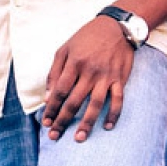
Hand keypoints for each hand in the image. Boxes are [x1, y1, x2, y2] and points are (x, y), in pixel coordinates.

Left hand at [43, 17, 136, 142]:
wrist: (117, 27)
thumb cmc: (87, 38)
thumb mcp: (64, 49)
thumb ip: (54, 72)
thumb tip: (48, 97)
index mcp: (73, 64)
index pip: (59, 91)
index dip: (51, 109)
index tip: (46, 122)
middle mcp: (90, 72)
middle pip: (74, 101)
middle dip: (63, 120)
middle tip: (55, 136)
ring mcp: (106, 76)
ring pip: (95, 104)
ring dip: (87, 122)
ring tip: (80, 138)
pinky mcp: (120, 79)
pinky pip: (118, 99)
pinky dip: (114, 114)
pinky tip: (108, 126)